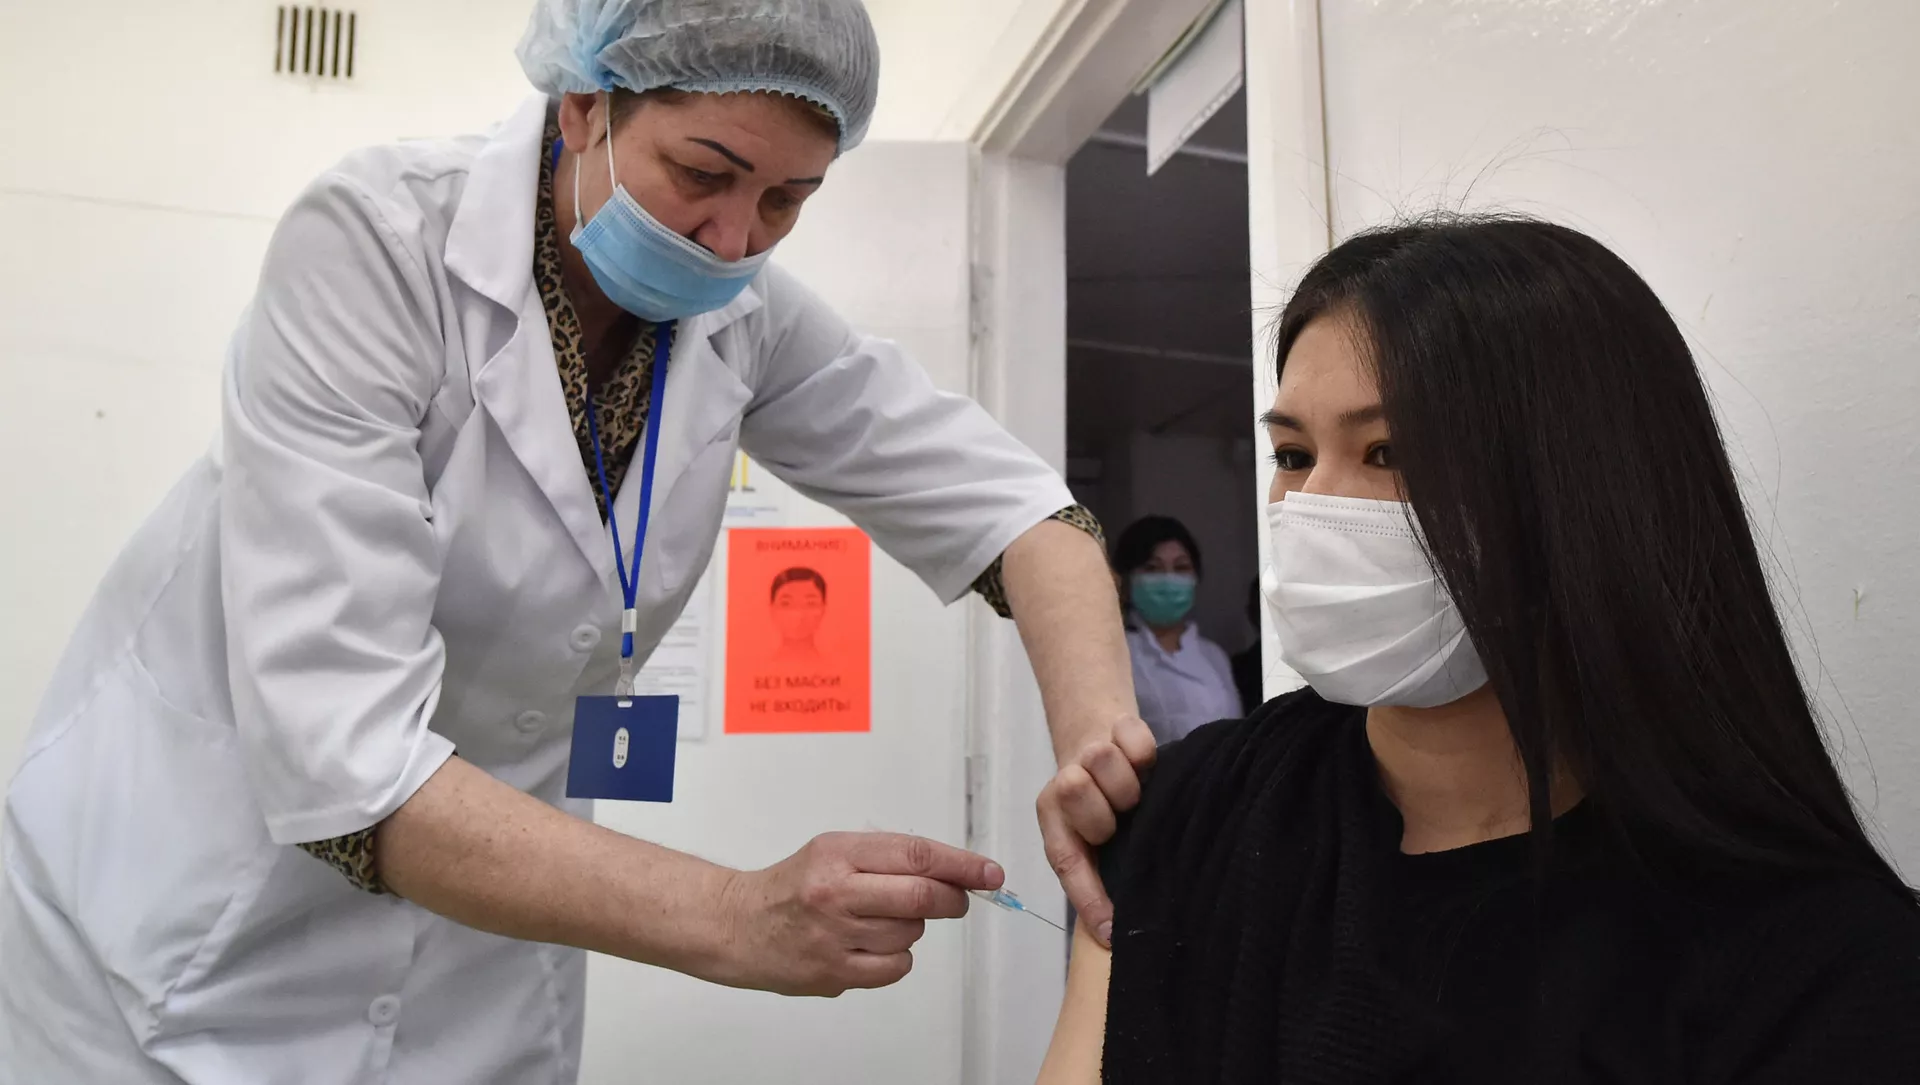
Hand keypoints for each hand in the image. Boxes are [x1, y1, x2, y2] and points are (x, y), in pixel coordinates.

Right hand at [711, 832, 1003, 996]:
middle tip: (958, 900)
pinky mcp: (834, 972)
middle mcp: (836, 892)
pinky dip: (896, 958)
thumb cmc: (793, 886)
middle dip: (953, 899)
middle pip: (921, 896)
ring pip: (911, 933)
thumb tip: (952, 871)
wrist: (738, 925)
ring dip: (912, 928)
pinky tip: (872, 946)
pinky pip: (895, 968)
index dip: (961, 865)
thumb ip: (889, 857)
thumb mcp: (835, 851)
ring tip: (879, 920)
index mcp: (839, 853)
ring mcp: (835, 936)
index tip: (989, 873)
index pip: (916, 854)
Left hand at [1037, 714, 1155, 947]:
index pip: (1067, 862)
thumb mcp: (1093, 839)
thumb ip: (1099, 875)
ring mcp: (1087, 754)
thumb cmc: (1100, 802)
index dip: (1089, 899)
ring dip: (1127, 781)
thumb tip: (1115, 933)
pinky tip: (1143, 761)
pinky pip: (1135, 739)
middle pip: (1077, 794)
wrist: (1098, 734)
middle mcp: (1063, 789)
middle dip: (1105, 812)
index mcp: (1057, 824)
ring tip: (1134, 789)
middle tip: (1122, 814)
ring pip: (1103, 760)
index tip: (1111, 931)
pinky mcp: (1114, 725)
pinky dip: (1144, 751)